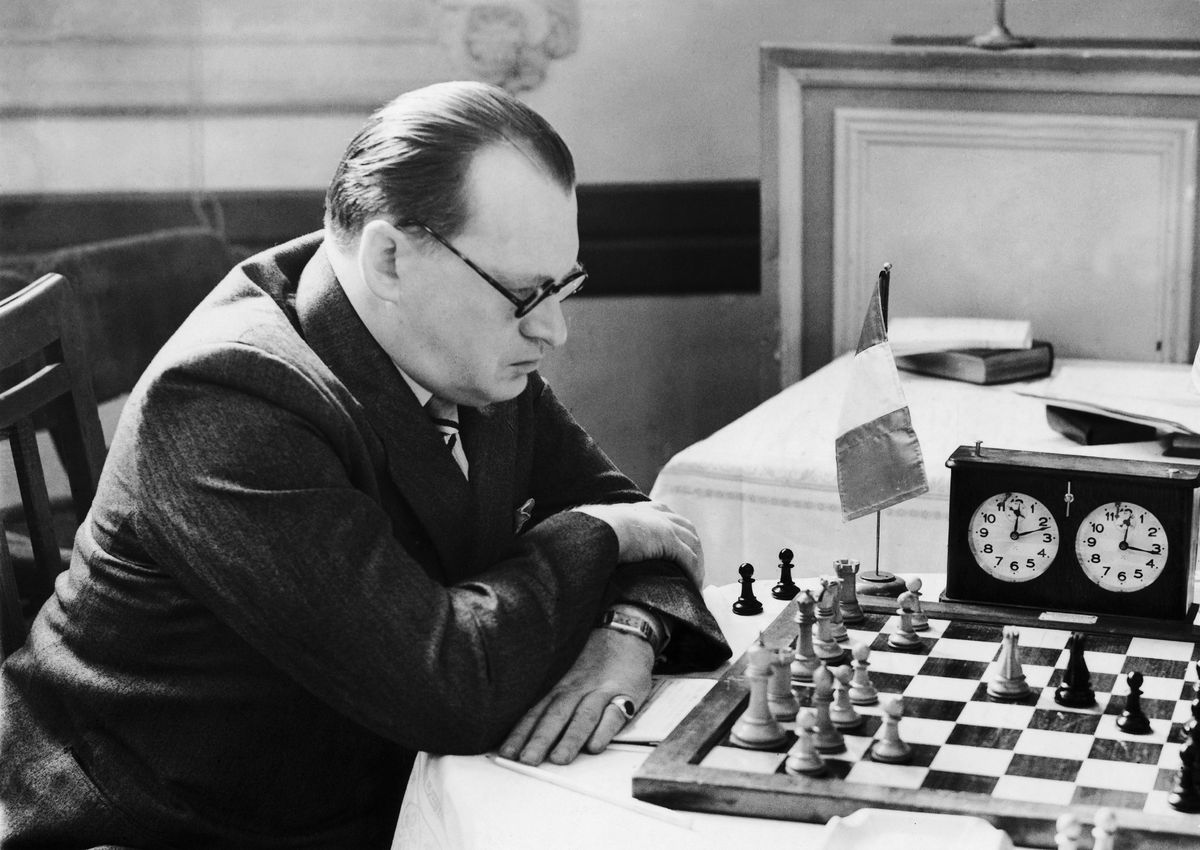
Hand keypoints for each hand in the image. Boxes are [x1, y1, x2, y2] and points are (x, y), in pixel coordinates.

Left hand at [497, 628, 653, 765]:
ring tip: (559, 759)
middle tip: (527, 760)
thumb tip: (527, 730)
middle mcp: (577, 689)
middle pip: (555, 715)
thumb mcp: (567, 676)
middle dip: (540, 739)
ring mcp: (601, 691)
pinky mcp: (626, 695)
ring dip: (570, 738)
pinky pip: (615, 714)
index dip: (520, 733)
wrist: (625, 632)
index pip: (535, 712)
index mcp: (560, 688)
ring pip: (583, 716)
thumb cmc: (595, 659)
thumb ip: (552, 701)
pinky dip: (604, 730)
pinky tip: (595, 746)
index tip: (506, 753)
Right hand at [572, 501, 703, 588]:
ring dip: (698, 562)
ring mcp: (665, 526)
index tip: (677, 545)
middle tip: (693, 568)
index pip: (665, 514)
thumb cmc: (591, 531)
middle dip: (693, 546)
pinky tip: (694, 585)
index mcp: (641, 510)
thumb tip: (588, 542)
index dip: (675, 529)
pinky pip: (689, 559)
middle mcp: (657, 514)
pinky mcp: (669, 541)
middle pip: (686, 528)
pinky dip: (694, 572)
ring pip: (693, 544)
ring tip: (695, 581)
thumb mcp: (598, 528)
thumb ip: (602, 532)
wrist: (597, 529)